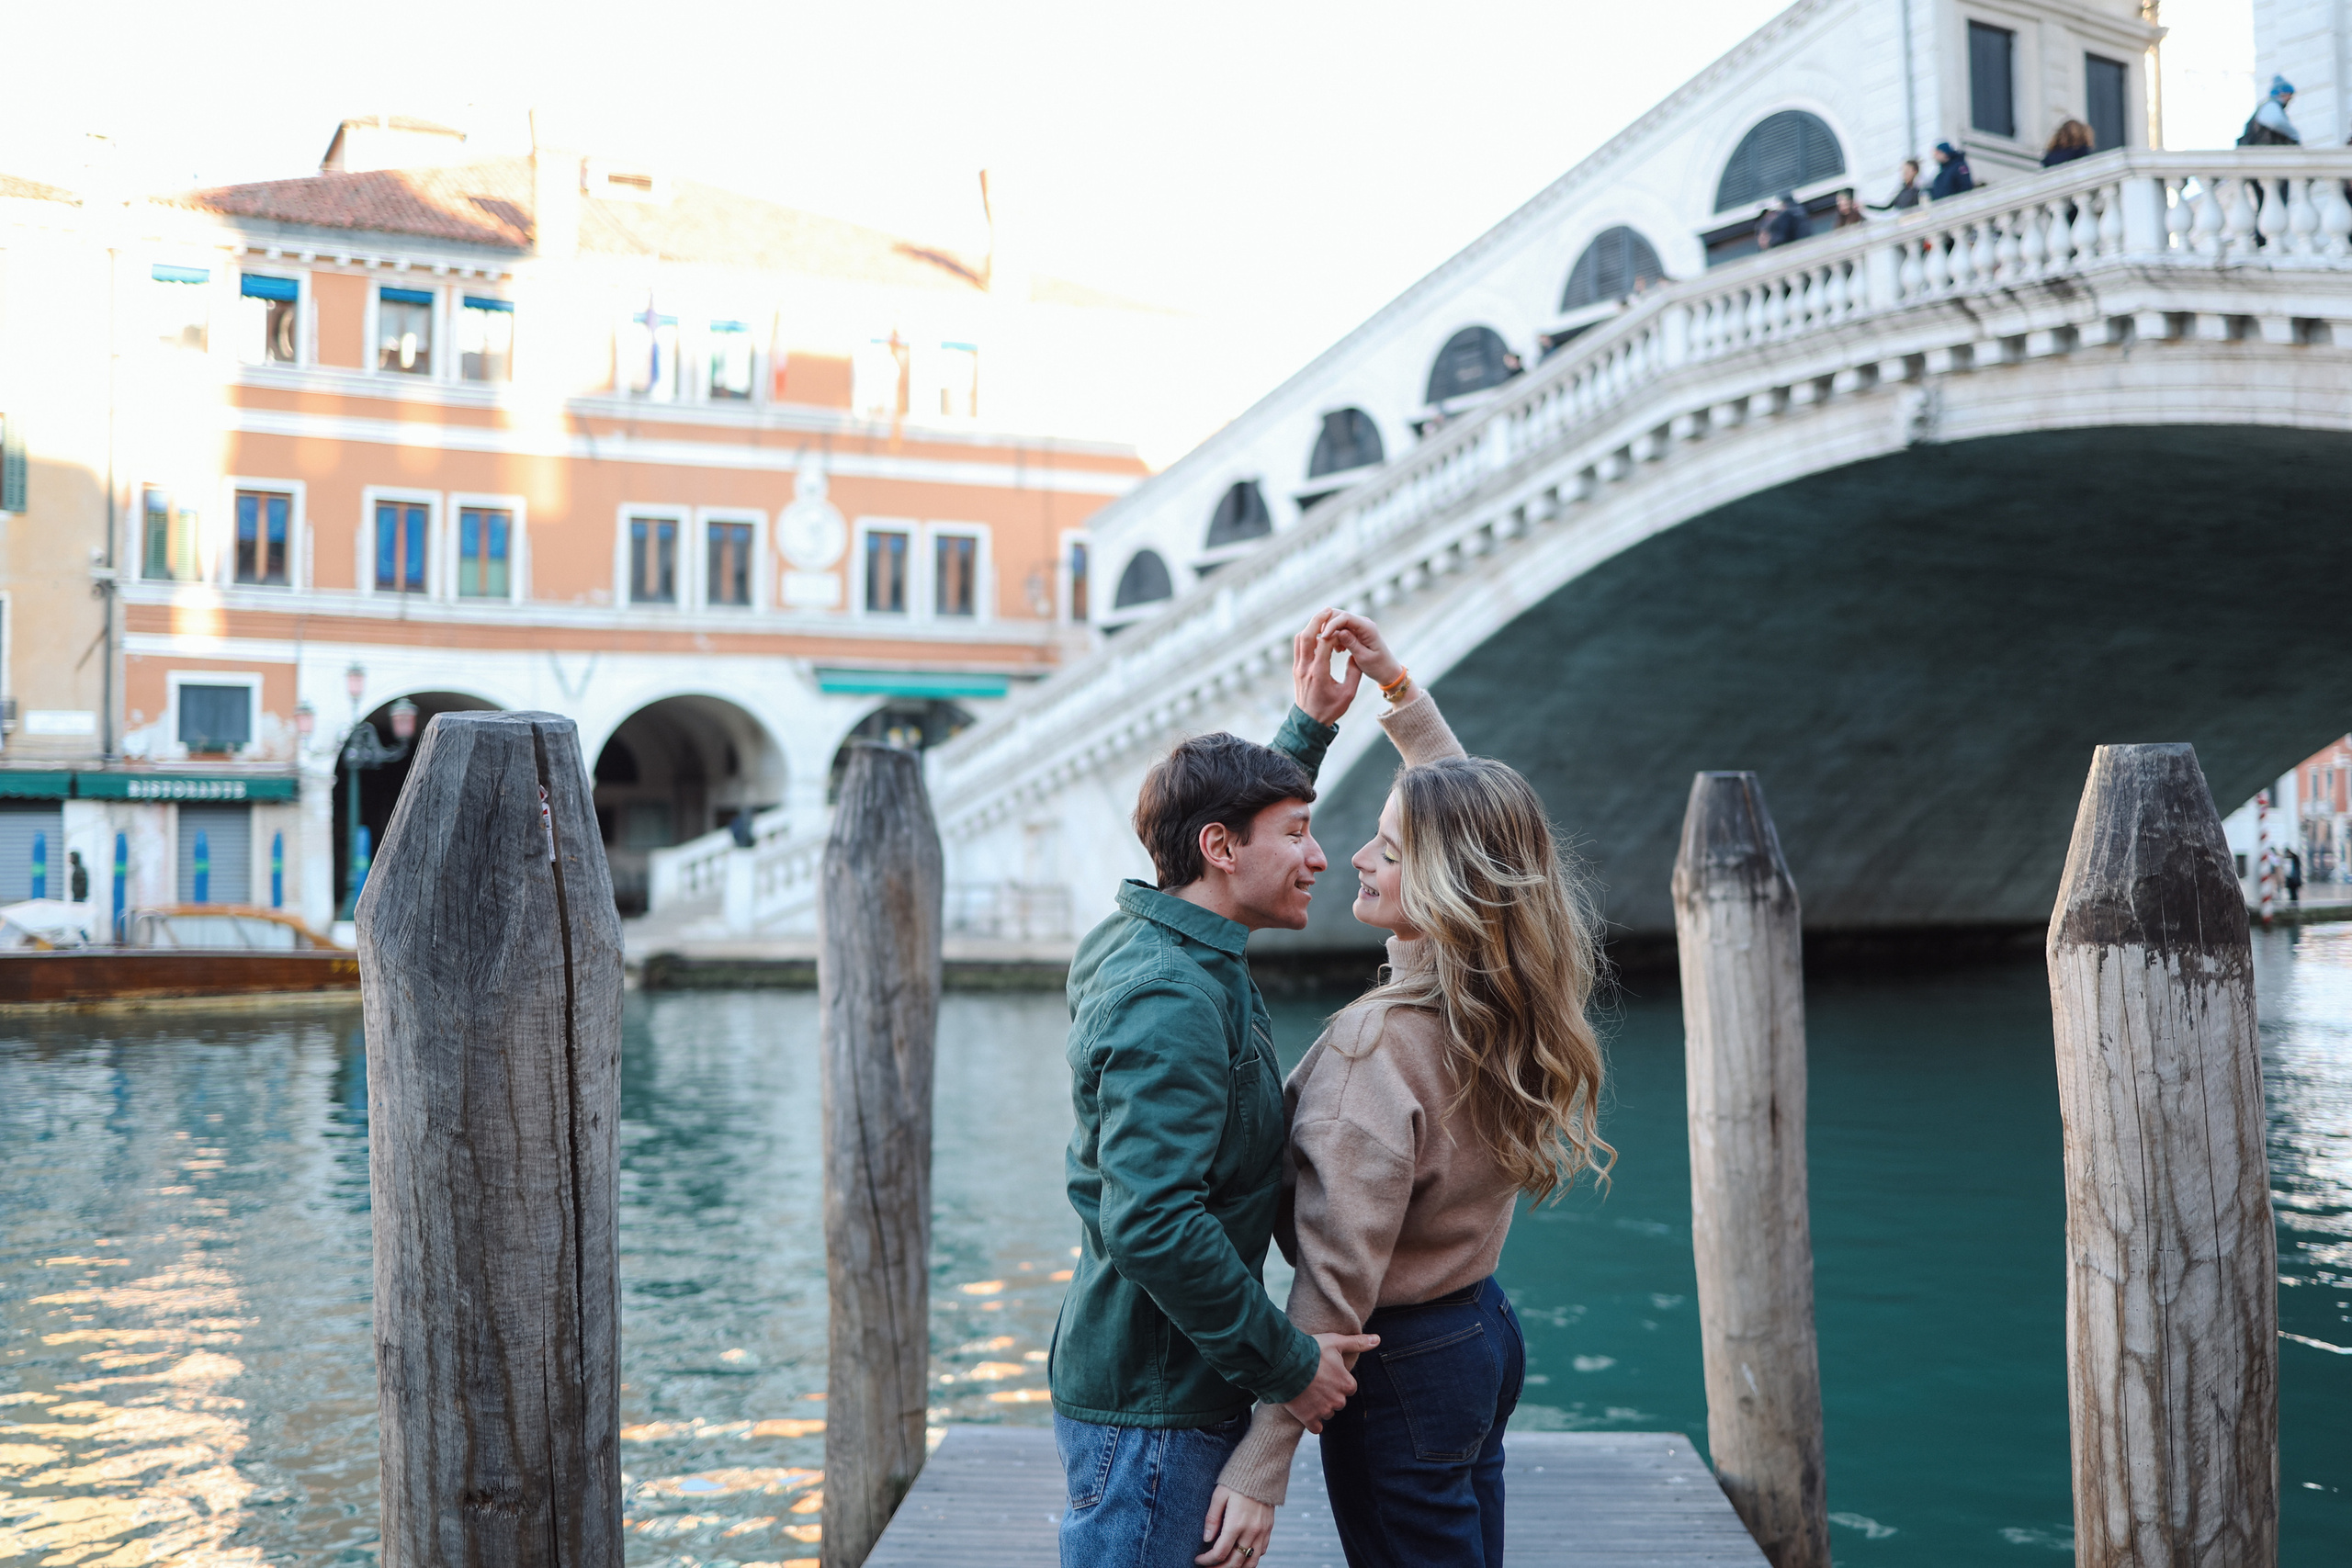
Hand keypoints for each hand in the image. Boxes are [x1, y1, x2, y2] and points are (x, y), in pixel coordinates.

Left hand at [1197, 1485, 1273, 1565]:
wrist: (1262, 1469)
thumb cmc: (1237, 1480)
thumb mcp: (1219, 1495)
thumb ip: (1212, 1518)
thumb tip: (1207, 1539)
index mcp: (1236, 1523)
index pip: (1220, 1552)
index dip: (1207, 1560)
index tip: (1198, 1559)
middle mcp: (1251, 1531)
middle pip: (1235, 1562)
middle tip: (1208, 1567)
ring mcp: (1262, 1532)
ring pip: (1251, 1562)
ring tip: (1224, 1567)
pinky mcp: (1269, 1529)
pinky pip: (1261, 1552)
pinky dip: (1250, 1559)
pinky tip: (1240, 1556)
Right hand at [1280, 1331, 1378, 1432]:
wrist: (1285, 1363)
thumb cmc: (1311, 1350)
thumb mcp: (1336, 1342)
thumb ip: (1358, 1343)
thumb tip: (1378, 1339)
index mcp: (1346, 1384)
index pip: (1349, 1388)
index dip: (1338, 1381)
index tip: (1327, 1373)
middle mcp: (1338, 1400)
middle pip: (1339, 1401)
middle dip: (1330, 1394)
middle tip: (1316, 1381)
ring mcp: (1323, 1410)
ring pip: (1328, 1413)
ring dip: (1321, 1406)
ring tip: (1307, 1392)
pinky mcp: (1308, 1417)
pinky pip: (1316, 1428)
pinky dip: (1312, 1421)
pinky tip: (1305, 1410)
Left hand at [1292, 609, 1362, 723]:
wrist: (1310, 723)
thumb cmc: (1331, 709)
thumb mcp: (1348, 694)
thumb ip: (1354, 673)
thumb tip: (1357, 654)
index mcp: (1319, 673)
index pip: (1323, 644)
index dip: (1333, 631)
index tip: (1342, 623)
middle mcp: (1305, 668)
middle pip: (1307, 636)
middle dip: (1317, 620)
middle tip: (1329, 609)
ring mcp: (1298, 668)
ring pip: (1299, 639)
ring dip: (1310, 626)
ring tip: (1322, 617)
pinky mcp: (1296, 669)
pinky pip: (1298, 647)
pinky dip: (1306, 635)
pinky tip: (1316, 631)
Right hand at [1319, 611, 1402, 689]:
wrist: (1387, 670)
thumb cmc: (1378, 666)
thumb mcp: (1364, 658)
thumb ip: (1352, 644)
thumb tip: (1339, 632)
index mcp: (1367, 628)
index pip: (1345, 617)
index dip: (1331, 625)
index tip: (1323, 638)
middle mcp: (1363, 622)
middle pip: (1338, 614)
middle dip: (1327, 626)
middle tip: (1322, 643)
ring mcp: (1358, 625)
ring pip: (1336, 620)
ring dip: (1330, 631)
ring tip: (1334, 649)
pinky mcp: (1355, 630)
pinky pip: (1340, 627)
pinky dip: (1334, 635)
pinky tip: (1338, 649)